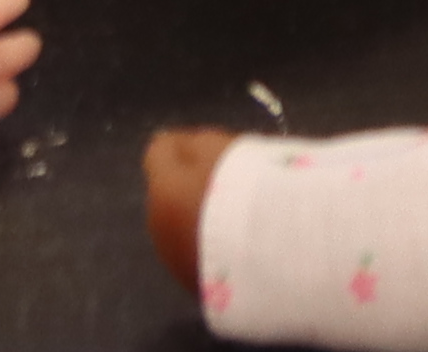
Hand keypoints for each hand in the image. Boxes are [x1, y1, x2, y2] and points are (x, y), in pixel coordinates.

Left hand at [143, 131, 237, 298]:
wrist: (268, 254)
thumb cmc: (245, 191)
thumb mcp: (222, 149)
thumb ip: (194, 144)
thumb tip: (172, 143)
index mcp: (163, 186)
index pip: (159, 152)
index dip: (184, 145)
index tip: (212, 145)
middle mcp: (158, 224)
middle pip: (169, 193)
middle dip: (190, 185)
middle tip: (232, 181)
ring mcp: (174, 258)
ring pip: (180, 226)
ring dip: (199, 218)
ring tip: (240, 216)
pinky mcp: (193, 283)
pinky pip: (197, 253)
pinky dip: (210, 245)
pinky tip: (239, 244)